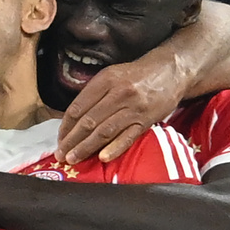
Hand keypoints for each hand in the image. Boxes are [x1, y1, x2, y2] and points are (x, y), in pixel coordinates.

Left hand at [56, 54, 183, 163]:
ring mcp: (133, 108)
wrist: (170, 71)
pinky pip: (128, 137)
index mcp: (105, 80)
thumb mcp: (111, 75)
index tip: (59, 139)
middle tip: (60, 154)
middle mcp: (118, 93)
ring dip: (86, 147)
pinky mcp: (147, 120)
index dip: (66, 126)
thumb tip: (72, 119)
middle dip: (72, 140)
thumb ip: (93, 94)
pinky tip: (102, 158)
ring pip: (104, 131)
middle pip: (89, 121)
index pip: (78, 107)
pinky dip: (115, 148)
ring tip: (73, 158)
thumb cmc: (135, 75)